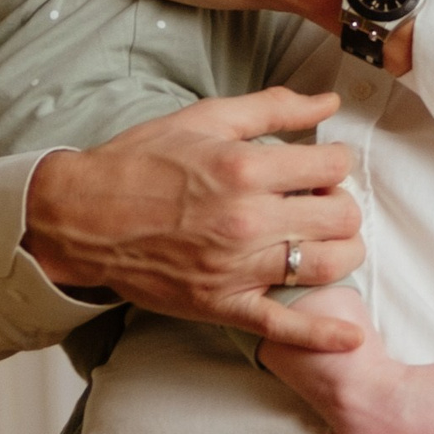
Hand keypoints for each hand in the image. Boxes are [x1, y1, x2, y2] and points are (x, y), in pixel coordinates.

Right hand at [24, 87, 367, 351]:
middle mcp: (247, 220)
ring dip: (343, 250)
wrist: (82, 216)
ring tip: (326, 238)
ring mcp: (237, 267)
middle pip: (340, 216)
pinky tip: (351, 334)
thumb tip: (330, 100)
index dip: (335, 161)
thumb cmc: (140, 162)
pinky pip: (284, 326)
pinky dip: (323, 334)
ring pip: (327, 264)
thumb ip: (273, 107)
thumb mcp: (205, 118)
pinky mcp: (223, 304)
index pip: (332, 165)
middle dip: (342, 202)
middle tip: (321, 199)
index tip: (322, 164)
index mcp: (245, 168)